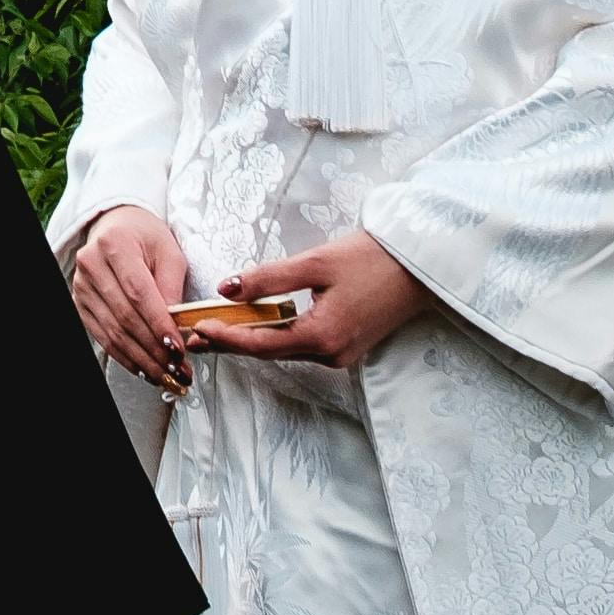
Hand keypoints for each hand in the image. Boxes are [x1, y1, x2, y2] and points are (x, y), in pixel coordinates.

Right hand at [66, 204, 194, 396]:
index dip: (158, 324)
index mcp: (116, 244)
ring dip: (142, 360)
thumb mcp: (169, 252)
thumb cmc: (145, 237)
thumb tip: (176, 326)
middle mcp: (92, 264)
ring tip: (166, 375)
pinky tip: (144, 367)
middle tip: (178, 370)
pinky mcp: (80, 302)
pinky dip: (125, 357)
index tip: (177, 348)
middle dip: (154, 349)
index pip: (139, 292)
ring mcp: (82, 285)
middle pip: (125, 317)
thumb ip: (172, 287)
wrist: (116, 226)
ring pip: (113, 332)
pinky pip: (102, 337)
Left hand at [218, 227, 431, 369]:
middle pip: (270, 352)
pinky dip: (276, 336)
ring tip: (217, 327)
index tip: (197, 329)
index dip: (226, 338)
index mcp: (322, 337)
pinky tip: (257, 325)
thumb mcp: (315, 262)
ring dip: (252, 340)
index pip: (261, 345)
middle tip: (195, 334)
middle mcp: (331, 355)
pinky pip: (303, 345)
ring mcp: (342, 355)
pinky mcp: (348, 347)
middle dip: (232, 342)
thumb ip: (269, 278)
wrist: (418, 267)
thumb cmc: (369, 259)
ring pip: (286, 350)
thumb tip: (226, 288)